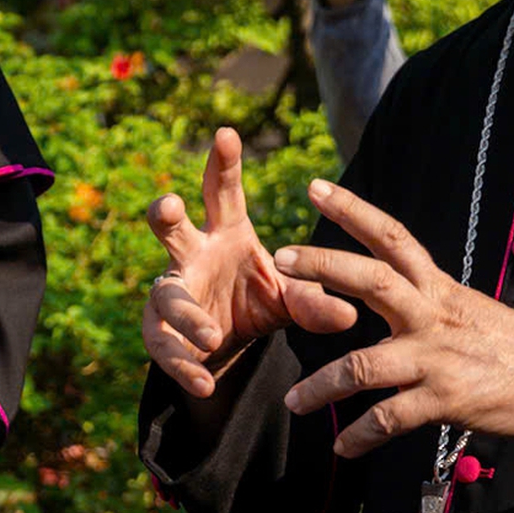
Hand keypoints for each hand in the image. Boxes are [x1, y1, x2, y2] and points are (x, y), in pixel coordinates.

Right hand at [141, 127, 354, 396]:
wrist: (229, 345)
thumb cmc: (258, 300)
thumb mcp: (292, 299)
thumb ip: (316, 302)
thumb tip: (351, 313)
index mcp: (226, 233)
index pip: (222, 192)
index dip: (223, 163)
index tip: (227, 132)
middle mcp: (193, 255)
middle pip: (171, 229)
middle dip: (166, 215)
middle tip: (167, 206)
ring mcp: (173, 291)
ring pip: (167, 295)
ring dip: (187, 314)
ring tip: (211, 335)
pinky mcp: (161, 331)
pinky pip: (167, 346)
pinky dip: (185, 364)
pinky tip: (204, 380)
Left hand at [275, 177, 513, 454]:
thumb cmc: (512, 344)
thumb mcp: (466, 308)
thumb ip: (423, 298)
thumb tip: (386, 289)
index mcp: (437, 288)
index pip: (392, 237)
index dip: (353, 210)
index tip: (316, 188)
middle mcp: (432, 314)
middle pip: (371, 279)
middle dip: (323, 266)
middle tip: (280, 258)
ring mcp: (436, 357)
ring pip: (363, 366)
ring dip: (322, 387)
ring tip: (292, 402)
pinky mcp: (445, 399)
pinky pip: (390, 418)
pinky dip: (361, 436)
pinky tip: (342, 449)